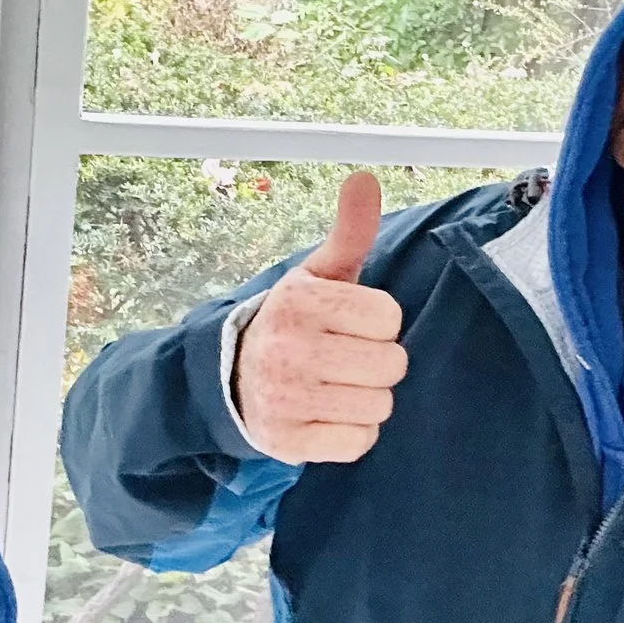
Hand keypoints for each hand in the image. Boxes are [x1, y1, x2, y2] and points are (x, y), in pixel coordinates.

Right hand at [233, 171, 408, 463]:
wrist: (232, 379)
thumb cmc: (294, 323)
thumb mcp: (318, 276)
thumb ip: (349, 232)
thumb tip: (365, 179)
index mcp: (299, 302)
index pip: (389, 318)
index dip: (378, 323)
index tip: (350, 324)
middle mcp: (288, 349)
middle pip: (391, 365)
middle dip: (378, 363)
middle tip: (346, 359)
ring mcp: (285, 399)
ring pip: (379, 406)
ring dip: (367, 399)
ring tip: (337, 386)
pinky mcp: (288, 442)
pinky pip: (359, 443)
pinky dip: (353, 434)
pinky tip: (329, 415)